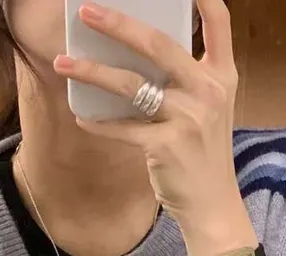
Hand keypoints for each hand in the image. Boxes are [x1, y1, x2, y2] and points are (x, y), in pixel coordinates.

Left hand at [54, 0, 256, 255]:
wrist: (213, 206)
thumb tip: (139, 54)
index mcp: (222, 77)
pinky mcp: (166, 147)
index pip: (219, 23)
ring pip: (132, 85)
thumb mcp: (210, 111)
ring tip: (64, 63)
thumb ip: (187, 80)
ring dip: (92, 72)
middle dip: (119, 24)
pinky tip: (82, 117)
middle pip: (158, 45)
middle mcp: (208, 92)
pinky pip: (122, 128)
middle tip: (88, 12)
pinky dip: (99, 123)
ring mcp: (187, 119)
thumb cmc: (204, 156)